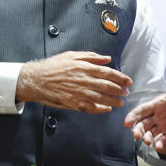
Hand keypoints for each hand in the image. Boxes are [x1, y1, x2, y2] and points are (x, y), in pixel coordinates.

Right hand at [16, 51, 132, 112]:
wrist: (37, 80)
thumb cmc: (53, 66)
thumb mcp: (72, 55)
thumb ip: (91, 57)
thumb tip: (107, 58)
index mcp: (85, 68)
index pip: (108, 73)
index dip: (120, 78)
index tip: (128, 81)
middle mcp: (84, 81)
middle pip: (108, 86)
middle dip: (120, 90)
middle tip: (126, 92)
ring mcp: (79, 93)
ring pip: (102, 98)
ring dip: (114, 101)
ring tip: (121, 102)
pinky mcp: (74, 103)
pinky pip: (91, 108)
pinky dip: (101, 109)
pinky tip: (107, 109)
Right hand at [124, 74, 165, 156]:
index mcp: (159, 103)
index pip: (142, 110)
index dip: (133, 116)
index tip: (127, 123)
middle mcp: (158, 115)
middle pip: (143, 123)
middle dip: (138, 130)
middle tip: (136, 136)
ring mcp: (164, 125)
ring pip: (151, 133)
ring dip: (148, 138)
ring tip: (148, 143)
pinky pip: (164, 140)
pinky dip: (161, 143)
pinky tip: (161, 147)